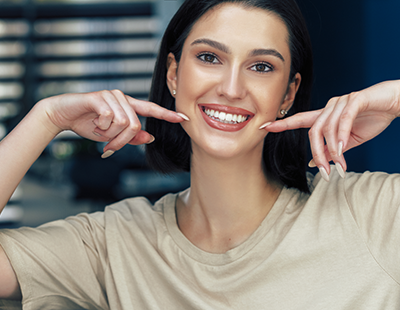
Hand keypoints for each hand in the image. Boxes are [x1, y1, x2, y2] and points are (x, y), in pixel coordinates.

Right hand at [42, 89, 186, 155]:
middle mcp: (122, 98)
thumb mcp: (112, 135)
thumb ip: (130, 137)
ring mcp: (111, 96)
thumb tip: (150, 138)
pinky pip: (109, 118)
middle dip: (122, 142)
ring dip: (110, 135)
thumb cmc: (88, 124)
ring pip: (124, 124)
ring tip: (98, 131)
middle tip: (109, 147)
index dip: (167, 115)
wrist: (62, 115)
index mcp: (128, 106)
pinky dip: (101, 127)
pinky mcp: (99, 97)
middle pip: (136, 126)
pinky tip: (93, 123)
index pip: (151, 110)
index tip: (184, 118)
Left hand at [263, 80, 399, 179]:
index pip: (299, 120)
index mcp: (325, 116)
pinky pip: (342, 119)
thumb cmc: (371, 119)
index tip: (263, 127)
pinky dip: (341, 135)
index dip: (281, 124)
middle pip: (312, 132)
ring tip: (340, 165)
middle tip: (324, 172)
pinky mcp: (355, 100)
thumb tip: (313, 164)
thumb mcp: (349, 141)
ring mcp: (340, 102)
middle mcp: (328, 107)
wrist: (394, 103)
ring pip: (327, 128)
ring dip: (331, 149)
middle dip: (316, 154)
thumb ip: (331, 150)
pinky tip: (342, 148)